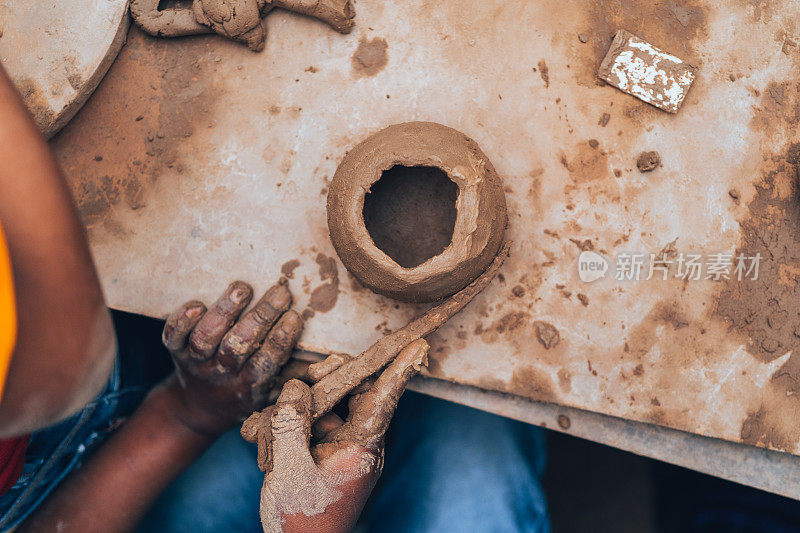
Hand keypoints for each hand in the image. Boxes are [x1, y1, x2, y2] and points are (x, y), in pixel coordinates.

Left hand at [161, 279, 303, 435]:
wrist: (197, 409)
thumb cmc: (245, 392)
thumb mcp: (272, 396)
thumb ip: (299, 378)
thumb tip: (337, 364)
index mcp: (249, 385)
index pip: (266, 362)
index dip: (281, 339)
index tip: (296, 316)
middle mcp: (222, 374)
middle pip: (237, 348)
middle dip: (260, 319)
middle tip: (280, 292)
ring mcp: (197, 363)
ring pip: (206, 339)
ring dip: (225, 313)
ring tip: (243, 288)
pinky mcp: (175, 351)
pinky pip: (172, 336)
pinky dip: (181, 322)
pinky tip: (196, 304)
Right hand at [242, 339, 428, 532]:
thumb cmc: (302, 520)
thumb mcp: (291, 470)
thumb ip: (291, 424)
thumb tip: (296, 387)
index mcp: (362, 444)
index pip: (385, 397)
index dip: (400, 368)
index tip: (420, 343)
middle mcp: (356, 439)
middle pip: (351, 389)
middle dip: (325, 379)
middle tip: (300, 385)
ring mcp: (340, 444)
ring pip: (324, 404)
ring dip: (295, 411)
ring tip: (268, 440)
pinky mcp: (323, 450)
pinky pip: (310, 423)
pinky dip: (287, 426)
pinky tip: (264, 443)